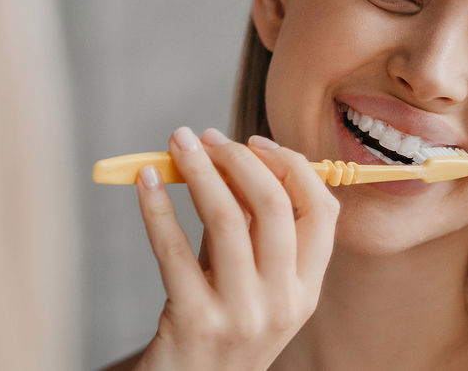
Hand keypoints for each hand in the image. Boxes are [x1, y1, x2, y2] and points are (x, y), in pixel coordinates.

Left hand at [132, 127, 338, 370]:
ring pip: (225, 219)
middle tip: (207, 137)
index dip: (291, 166)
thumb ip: (252, 234)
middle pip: (274, 206)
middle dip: (239, 159)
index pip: (322, 211)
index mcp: (305, 290)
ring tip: (177, 143)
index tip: (255, 142)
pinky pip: (174, 249)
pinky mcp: (194, 320)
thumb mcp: (252, 287)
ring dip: (198, 169)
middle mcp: (282, 302)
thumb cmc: (218, 329)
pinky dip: (157, 206)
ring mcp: (241, 314)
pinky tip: (145, 181)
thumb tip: (231, 159)